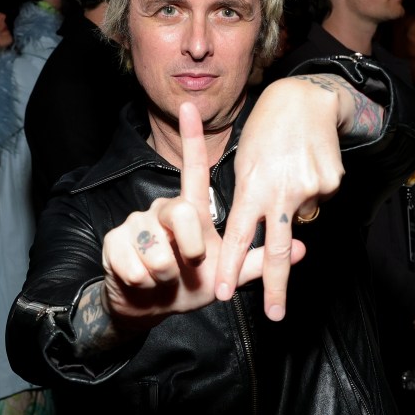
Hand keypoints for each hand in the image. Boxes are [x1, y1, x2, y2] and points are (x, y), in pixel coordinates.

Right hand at [100, 101, 305, 330]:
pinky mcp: (113, 243)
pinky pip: (135, 266)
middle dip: (191, 252)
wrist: (146, 308)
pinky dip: (142, 283)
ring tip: (162, 278)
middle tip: (188, 268)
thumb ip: (258, 260)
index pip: (192, 170)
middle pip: (180, 215)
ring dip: (165, 275)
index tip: (190, 107)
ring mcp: (134, 224)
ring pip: (157, 250)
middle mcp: (160, 209)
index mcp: (189, 211)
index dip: (192, 138)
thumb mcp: (225, 274)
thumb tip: (301, 247)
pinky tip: (140, 282)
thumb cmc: (188, 286)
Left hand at [215, 77, 352, 320]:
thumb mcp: (244, 163)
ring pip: (301, 218)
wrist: (304, 98)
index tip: (219, 293)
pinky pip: (319, 201)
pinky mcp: (332, 183)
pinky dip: (312, 192)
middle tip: (275, 315)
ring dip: (295, 207)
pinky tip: (307, 167)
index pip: (237, 236)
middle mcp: (281, 191)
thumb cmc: (265, 130)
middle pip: (277, 250)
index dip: (227, 266)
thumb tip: (265, 230)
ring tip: (291, 172)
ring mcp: (310, 188)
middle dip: (276, 286)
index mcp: (252, 186)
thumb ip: (250, 199)